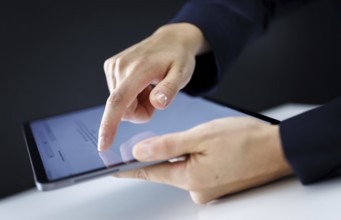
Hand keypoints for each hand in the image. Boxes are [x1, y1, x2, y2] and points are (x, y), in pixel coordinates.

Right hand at [98, 23, 208, 150]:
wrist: (171, 40)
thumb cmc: (178, 57)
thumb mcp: (182, 74)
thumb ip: (170, 90)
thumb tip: (157, 103)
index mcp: (138, 70)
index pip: (118, 102)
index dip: (109, 125)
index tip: (103, 144)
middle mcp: (120, 67)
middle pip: (121, 110)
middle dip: (139, 112)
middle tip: (157, 98)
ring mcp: (113, 66)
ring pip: (120, 105)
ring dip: (136, 104)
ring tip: (150, 88)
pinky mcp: (111, 68)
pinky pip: (118, 96)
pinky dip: (132, 96)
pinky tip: (143, 85)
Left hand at [115, 117, 292, 203]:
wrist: (279, 149)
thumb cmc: (244, 139)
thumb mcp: (200, 136)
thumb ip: (166, 145)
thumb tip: (139, 151)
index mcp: (189, 178)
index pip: (150, 173)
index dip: (129, 169)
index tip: (112, 169)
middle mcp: (197, 190)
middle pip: (168, 170)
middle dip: (165, 152)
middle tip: (178, 137)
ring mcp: (209, 191)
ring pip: (184, 168)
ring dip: (185, 154)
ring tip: (205, 140)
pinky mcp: (218, 186)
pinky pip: (197, 171)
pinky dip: (197, 159)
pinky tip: (211, 149)